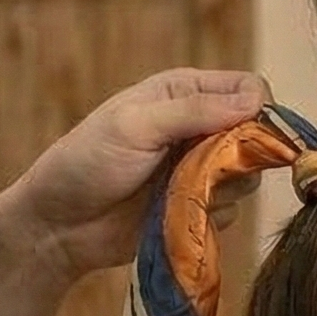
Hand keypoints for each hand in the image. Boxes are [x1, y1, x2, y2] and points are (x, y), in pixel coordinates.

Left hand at [7, 68, 267, 285]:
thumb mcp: (134, 126)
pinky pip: (230, 212)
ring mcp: (200, 170)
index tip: (244, 137)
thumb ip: (193, 111)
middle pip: (258, 137)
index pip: (250, 89)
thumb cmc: (86, 163)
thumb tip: (256, 102)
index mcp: (184, 92)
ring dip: (219, 190)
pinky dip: (207, 217)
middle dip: (240, 157)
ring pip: (248, 178)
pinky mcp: (198, 208)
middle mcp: (199, 127)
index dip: (258, 112)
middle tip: (203, 171)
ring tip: (174, 194)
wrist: (58, 226)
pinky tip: (171, 217)